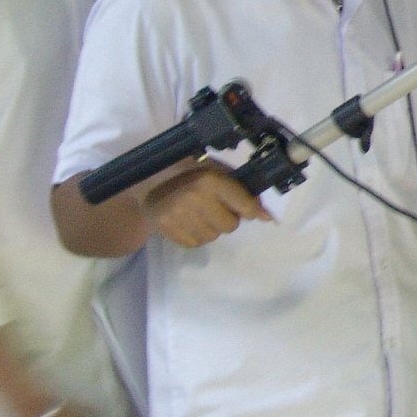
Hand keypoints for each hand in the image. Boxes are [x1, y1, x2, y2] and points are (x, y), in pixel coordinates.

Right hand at [142, 160, 271, 247]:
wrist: (149, 180)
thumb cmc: (190, 173)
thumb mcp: (216, 172)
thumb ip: (242, 191)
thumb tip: (268, 216)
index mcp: (210, 180)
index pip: (245, 206)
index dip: (251, 211)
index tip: (251, 211)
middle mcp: (195, 198)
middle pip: (230, 225)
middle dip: (227, 218)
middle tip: (214, 207)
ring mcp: (180, 216)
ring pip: (214, 236)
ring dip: (211, 227)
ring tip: (198, 213)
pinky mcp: (168, 230)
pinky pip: (196, 243)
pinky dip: (197, 235)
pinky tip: (188, 221)